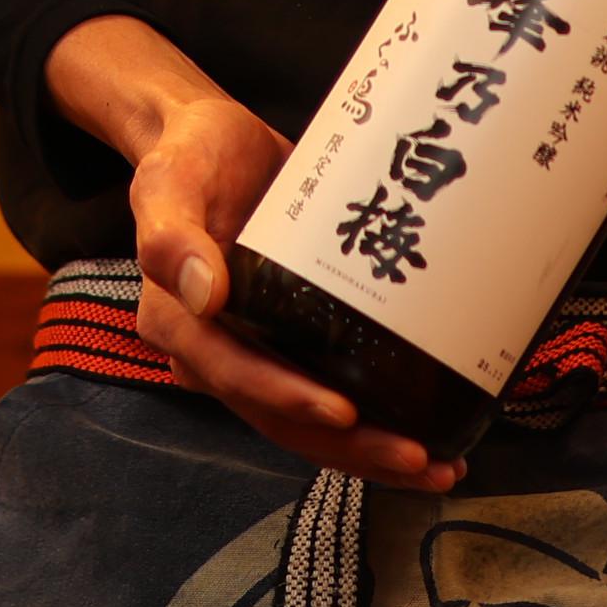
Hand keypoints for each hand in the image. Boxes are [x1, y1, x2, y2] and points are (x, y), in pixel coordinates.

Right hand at [44, 16, 459, 491]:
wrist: (211, 140)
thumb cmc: (190, 156)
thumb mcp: (170, 179)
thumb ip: (172, 234)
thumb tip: (205, 294)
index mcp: (179, 322)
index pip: (233, 373)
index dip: (287, 399)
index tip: (344, 414)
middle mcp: (213, 351)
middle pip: (278, 417)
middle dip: (347, 447)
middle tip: (418, 460)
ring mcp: (253, 351)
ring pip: (306, 423)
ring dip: (366, 452)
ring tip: (437, 467)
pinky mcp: (288, 342)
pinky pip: (325, 393)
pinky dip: (370, 423)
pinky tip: (428, 437)